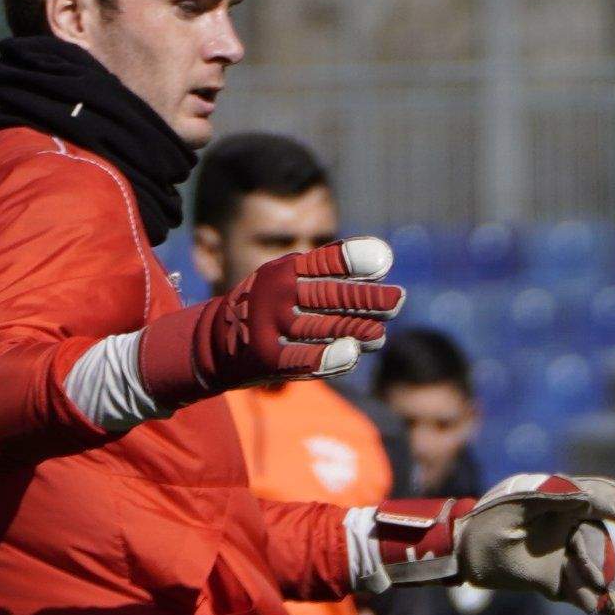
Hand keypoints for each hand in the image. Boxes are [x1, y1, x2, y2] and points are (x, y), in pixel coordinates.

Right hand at [140, 238, 400, 400]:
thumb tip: (380, 258)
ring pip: (324, 327)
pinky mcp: (266, 357)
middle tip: (398, 299)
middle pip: (330, 296)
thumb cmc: (268, 306)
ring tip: (379, 333)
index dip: (353, 260)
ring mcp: (270, 324)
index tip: (383, 259)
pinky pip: (303, 357)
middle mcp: (276, 293)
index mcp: (284, 270)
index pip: (323, 263)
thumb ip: (329, 271)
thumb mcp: (288, 278)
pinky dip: (329, 356)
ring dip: (359, 330)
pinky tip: (352, 353)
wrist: (216, 341)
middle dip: (368, 299)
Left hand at [372, 473, 614, 614]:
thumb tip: (588, 496)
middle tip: (594, 581)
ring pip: (593, 568)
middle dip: (597, 562)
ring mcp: (564, 553)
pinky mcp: (558, 579)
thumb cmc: (485, 526)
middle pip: (598, 540)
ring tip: (593, 605)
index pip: (601, 498)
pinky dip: (602, 603)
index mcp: (560, 499)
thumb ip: (553, 495)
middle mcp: (568, 525)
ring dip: (594, 585)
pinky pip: (585, 591)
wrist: (461, 555)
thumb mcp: (518, 505)